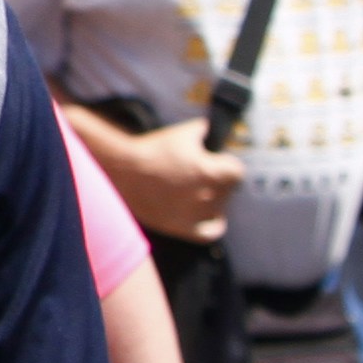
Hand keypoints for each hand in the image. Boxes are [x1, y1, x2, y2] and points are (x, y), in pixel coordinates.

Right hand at [84, 117, 243, 245]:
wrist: (124, 172)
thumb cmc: (154, 150)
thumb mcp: (183, 132)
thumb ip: (204, 131)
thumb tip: (211, 130)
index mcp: (214, 173)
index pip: (238, 173)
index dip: (227, 164)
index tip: (217, 161)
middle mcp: (209, 196)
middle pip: (228, 190)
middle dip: (219, 180)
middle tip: (200, 173)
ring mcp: (196, 214)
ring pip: (220, 209)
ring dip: (213, 199)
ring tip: (196, 189)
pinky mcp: (183, 228)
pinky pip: (211, 232)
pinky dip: (214, 224)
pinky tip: (207, 215)